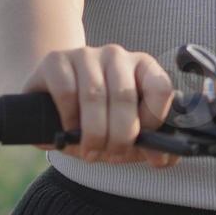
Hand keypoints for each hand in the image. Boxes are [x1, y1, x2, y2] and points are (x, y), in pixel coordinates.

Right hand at [21, 44, 180, 167]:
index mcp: (143, 68)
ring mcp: (86, 55)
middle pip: (125, 96)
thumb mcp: (127, 133)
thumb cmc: (98, 119)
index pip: (160, 88)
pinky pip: (66, 91)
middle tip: (112, 155)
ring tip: (90, 150)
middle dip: (119, 135)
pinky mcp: (56, 61)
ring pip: (95, 95)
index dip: (153, 119)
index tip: (141, 139)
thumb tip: (162, 158)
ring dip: (94, 132)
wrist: (53, 103)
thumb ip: (150, 145)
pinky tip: (68, 130)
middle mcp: (117, 56)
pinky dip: (69, 118)